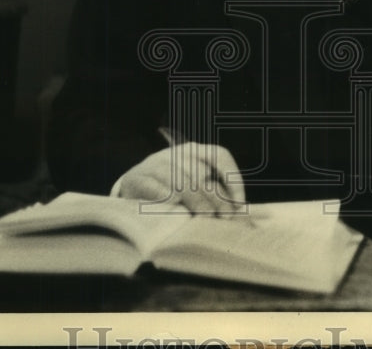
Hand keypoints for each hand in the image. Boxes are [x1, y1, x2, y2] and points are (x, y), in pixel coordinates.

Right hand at [113, 142, 245, 215]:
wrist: (130, 184)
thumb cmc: (168, 186)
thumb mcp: (192, 182)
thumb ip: (212, 191)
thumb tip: (240, 212)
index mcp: (194, 150)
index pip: (220, 156)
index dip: (233, 179)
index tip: (240, 204)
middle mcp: (176, 152)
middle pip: (203, 175)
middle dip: (217, 200)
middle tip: (225, 220)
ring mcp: (156, 163)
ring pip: (183, 184)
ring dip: (198, 204)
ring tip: (206, 221)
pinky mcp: (138, 178)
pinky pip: (159, 191)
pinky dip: (172, 204)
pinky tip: (179, 215)